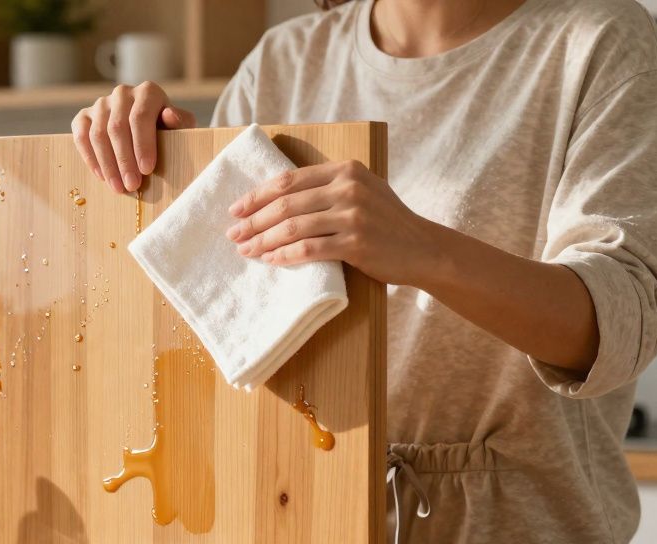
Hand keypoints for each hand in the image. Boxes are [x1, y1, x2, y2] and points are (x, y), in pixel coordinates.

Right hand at [72, 82, 197, 193]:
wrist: (147, 130)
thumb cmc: (167, 131)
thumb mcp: (180, 128)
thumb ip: (180, 122)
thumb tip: (169, 115)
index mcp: (148, 92)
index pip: (140, 117)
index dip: (143, 144)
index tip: (147, 170)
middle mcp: (122, 93)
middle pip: (117, 127)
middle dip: (124, 160)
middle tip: (132, 185)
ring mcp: (100, 104)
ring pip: (98, 134)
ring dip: (107, 164)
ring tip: (118, 188)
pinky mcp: (84, 116)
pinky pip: (81, 136)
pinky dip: (90, 158)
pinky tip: (101, 176)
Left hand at [226, 160, 443, 286]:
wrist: (423, 248)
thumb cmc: (386, 222)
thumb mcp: (360, 191)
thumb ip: (326, 188)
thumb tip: (275, 199)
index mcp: (344, 169)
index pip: (288, 180)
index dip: (257, 195)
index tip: (236, 209)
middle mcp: (348, 187)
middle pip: (285, 204)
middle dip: (253, 220)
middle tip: (233, 234)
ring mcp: (353, 215)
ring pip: (293, 227)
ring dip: (263, 241)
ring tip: (246, 251)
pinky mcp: (356, 243)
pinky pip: (309, 249)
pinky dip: (285, 256)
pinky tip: (271, 261)